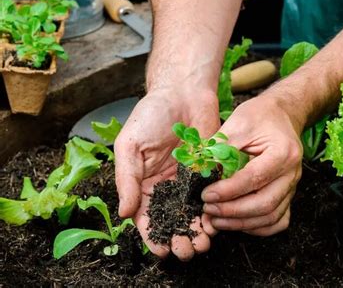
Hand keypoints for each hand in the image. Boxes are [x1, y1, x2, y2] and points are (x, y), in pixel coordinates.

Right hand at [114, 88, 219, 260]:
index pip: (146, 217)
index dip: (152, 236)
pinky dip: (213, 212)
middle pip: (171, 221)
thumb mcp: (130, 145)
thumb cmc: (151, 114)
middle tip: (186, 252)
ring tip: (202, 245)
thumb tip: (125, 214)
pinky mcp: (209, 173)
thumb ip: (127, 179)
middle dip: (177, 239)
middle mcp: (166, 186)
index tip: (161, 251)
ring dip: (196, 232)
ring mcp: (188, 181)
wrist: (184, 92)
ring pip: (192, 214)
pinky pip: (211, 197)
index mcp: (143, 183)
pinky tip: (216, 224)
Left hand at [201, 95, 302, 235]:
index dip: (228, 191)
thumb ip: (220, 148)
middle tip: (208, 210)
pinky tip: (237, 223)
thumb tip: (199, 173)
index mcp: (282, 152)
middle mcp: (292, 173)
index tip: (206, 195)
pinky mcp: (288, 194)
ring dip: (241, 223)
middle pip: (265, 204)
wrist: (282, 115)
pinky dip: (258, 227)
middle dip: (233, 212)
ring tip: (216, 220)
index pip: (254, 178)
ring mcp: (292, 186)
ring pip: (271, 217)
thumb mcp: (238, 123)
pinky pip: (278, 220)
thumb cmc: (260, 115)